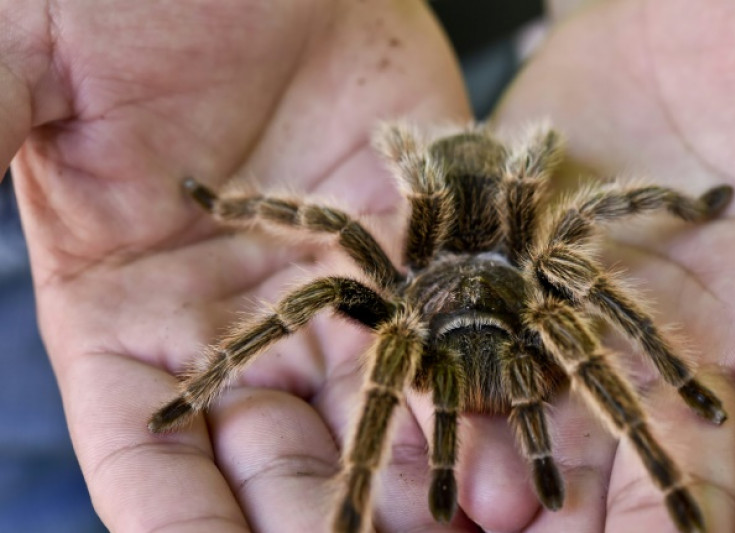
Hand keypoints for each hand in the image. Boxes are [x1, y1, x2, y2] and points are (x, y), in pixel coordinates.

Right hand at [11, 1, 470, 530]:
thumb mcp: (23, 59)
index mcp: (121, 311)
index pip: (150, 463)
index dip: (184, 531)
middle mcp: (231, 320)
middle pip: (271, 466)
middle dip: (316, 523)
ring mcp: (330, 290)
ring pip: (368, 420)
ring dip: (403, 484)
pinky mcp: (409, 248)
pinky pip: (438, 340)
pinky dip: (464, 397)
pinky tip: (495, 449)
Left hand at [488, 0, 734, 530]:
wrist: (702, 3)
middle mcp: (718, 331)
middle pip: (688, 464)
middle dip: (654, 525)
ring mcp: (621, 303)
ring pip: (585, 425)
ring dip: (552, 487)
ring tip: (509, 523)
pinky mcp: (546, 263)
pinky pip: (512, 343)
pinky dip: (485, 398)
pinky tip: (458, 447)